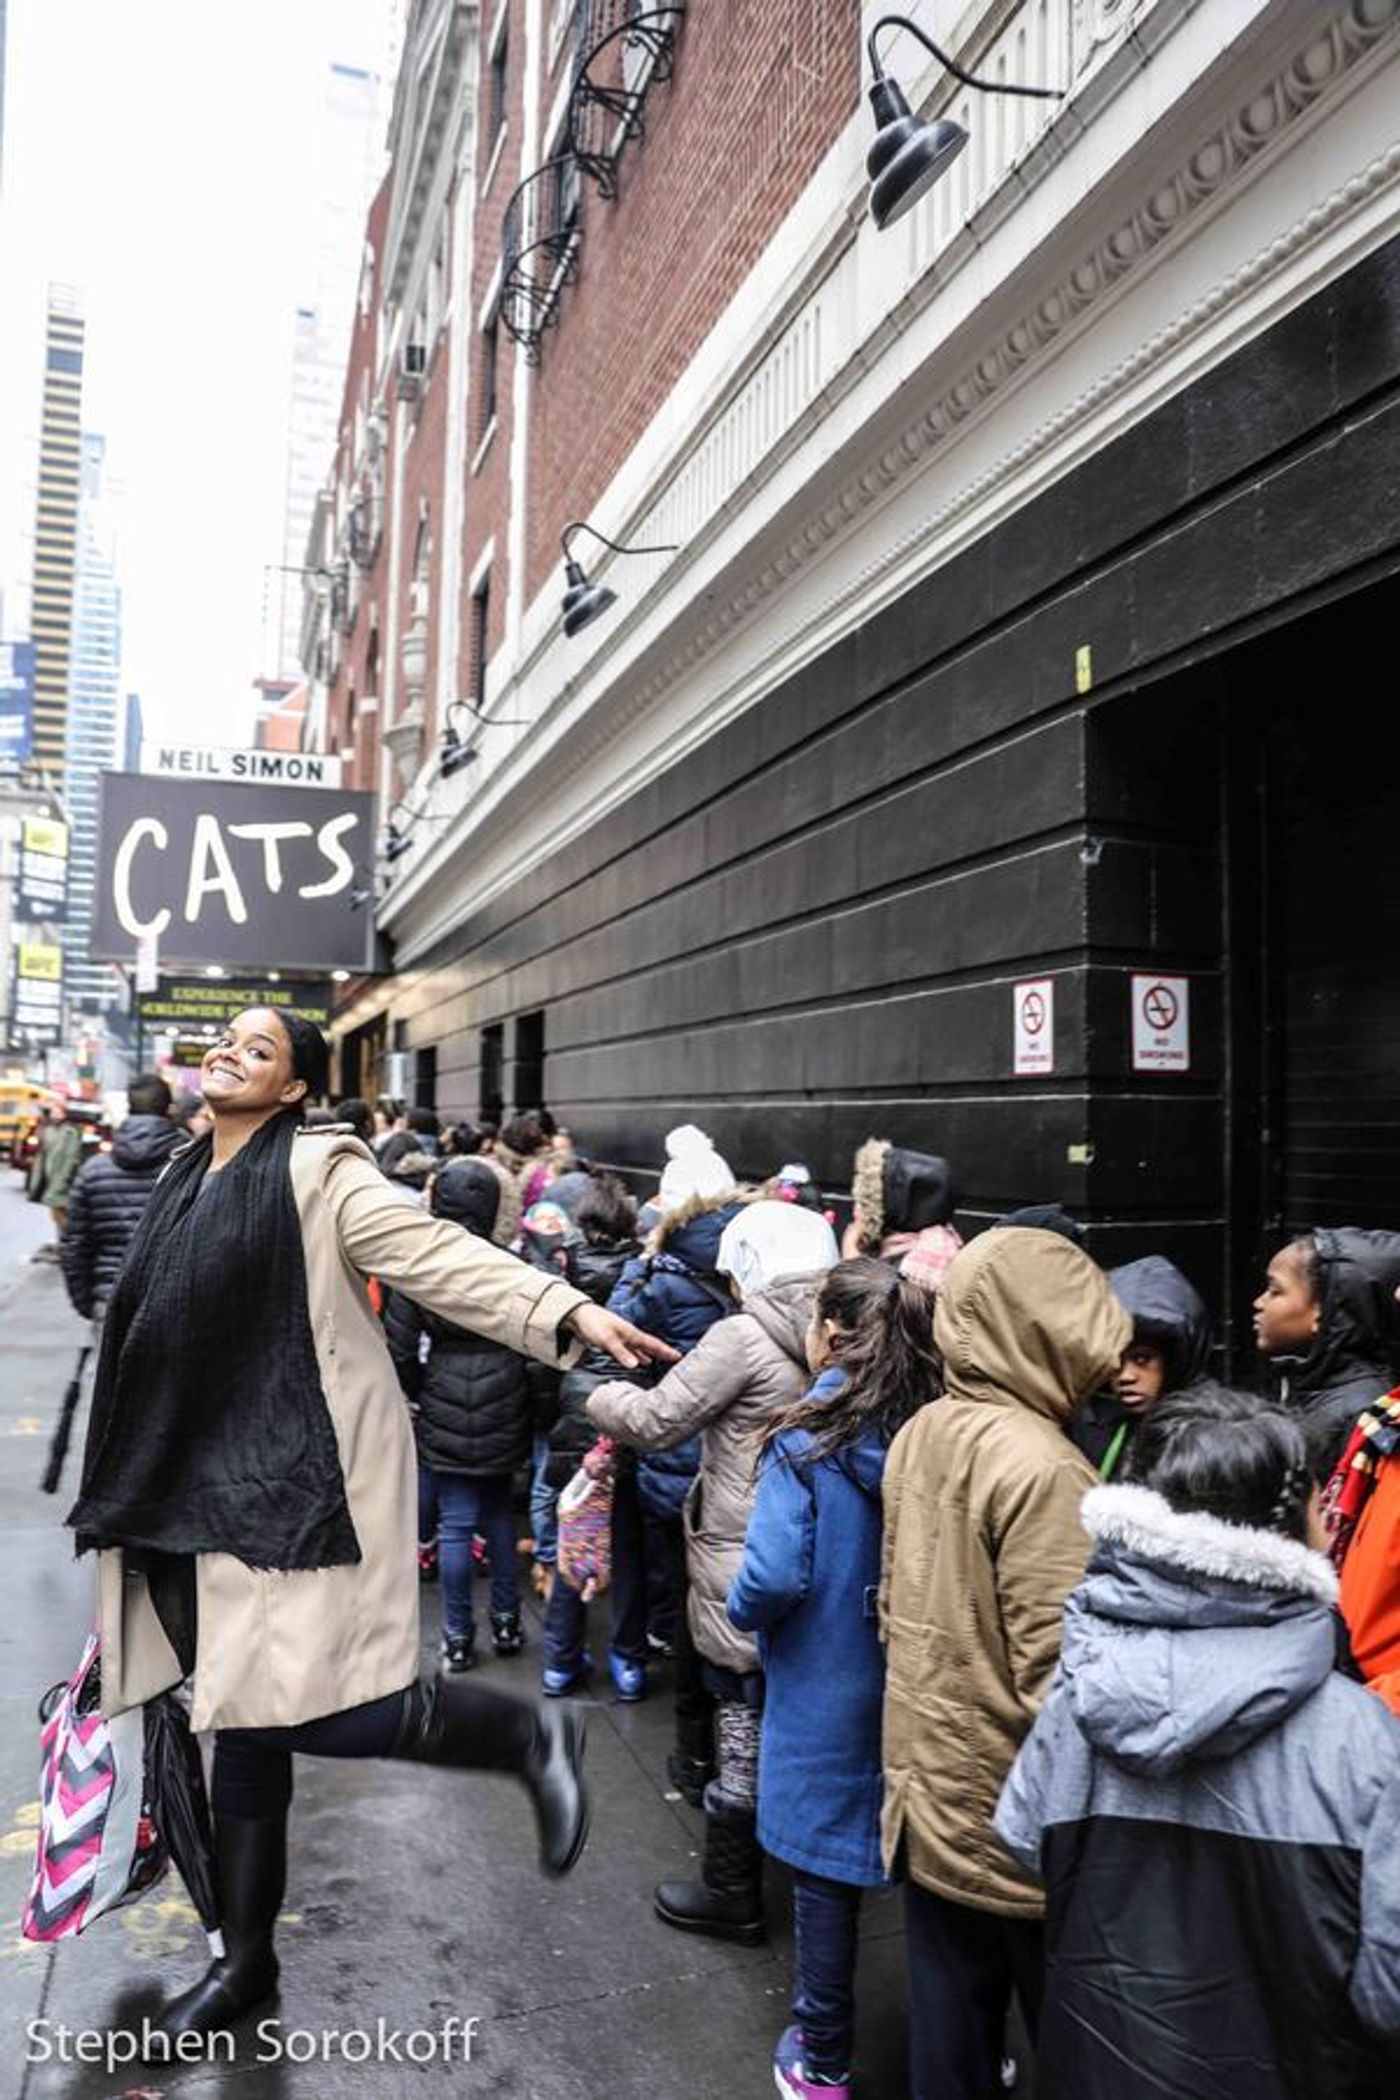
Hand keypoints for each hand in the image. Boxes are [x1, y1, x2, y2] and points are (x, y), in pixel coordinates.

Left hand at [565, 1302, 679, 1370]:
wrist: (579, 1315)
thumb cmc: (593, 1324)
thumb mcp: (607, 1339)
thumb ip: (621, 1353)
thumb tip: (636, 1365)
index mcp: (631, 1333)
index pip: (653, 1344)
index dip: (666, 1351)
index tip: (679, 1356)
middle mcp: (630, 1335)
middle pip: (650, 1345)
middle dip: (663, 1352)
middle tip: (676, 1358)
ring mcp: (623, 1338)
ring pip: (642, 1348)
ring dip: (652, 1354)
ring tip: (662, 1360)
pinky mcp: (615, 1341)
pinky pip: (632, 1350)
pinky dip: (639, 1356)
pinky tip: (640, 1360)